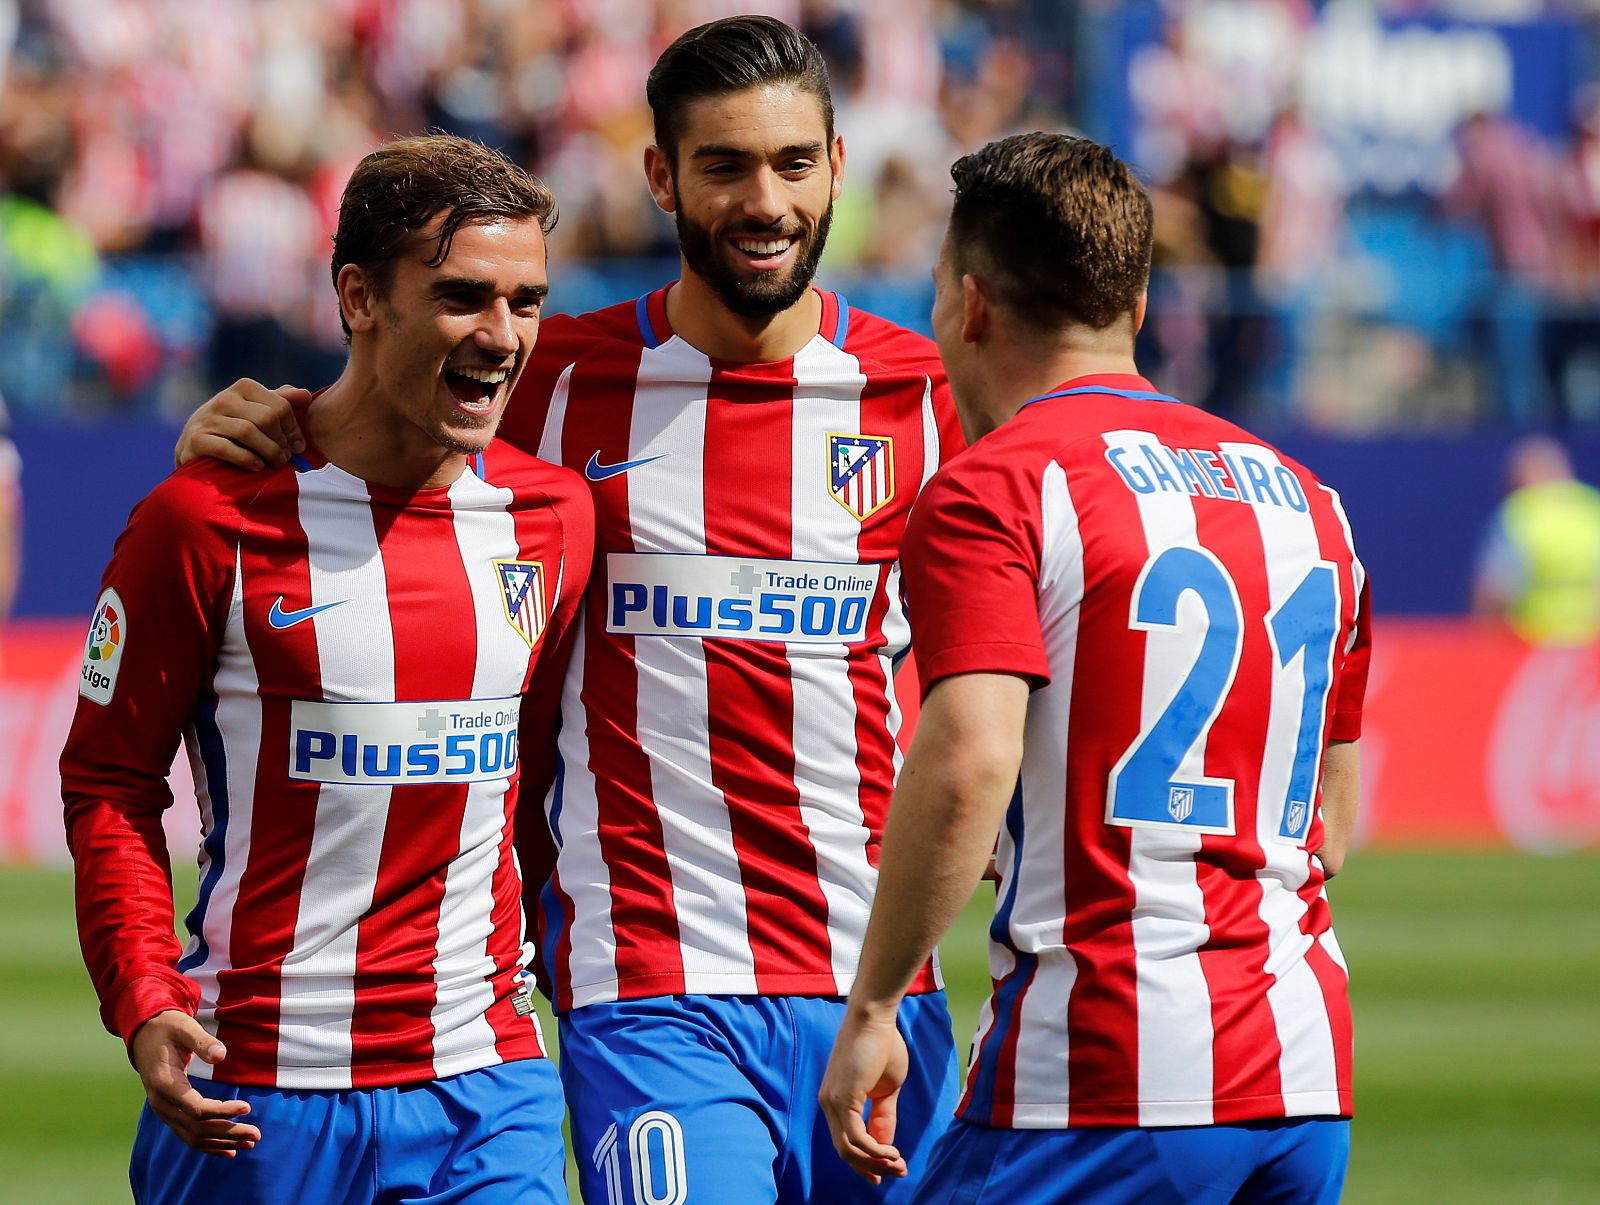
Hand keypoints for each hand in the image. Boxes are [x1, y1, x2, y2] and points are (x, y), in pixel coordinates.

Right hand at [130, 1010, 259, 1155]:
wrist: (145, 1035)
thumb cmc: (168, 1028)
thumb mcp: (184, 1027)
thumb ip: (202, 1041)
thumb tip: (221, 1055)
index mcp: (165, 1084)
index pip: (195, 1108)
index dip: (222, 1111)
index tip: (247, 1107)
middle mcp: (161, 1104)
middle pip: (197, 1128)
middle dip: (228, 1132)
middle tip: (256, 1134)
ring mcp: (163, 1112)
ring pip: (193, 1137)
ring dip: (222, 1142)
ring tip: (249, 1144)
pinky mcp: (169, 1113)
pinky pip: (188, 1135)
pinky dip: (209, 1145)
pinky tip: (229, 1150)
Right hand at [175, 379, 308, 470]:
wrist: (195, 447)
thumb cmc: (236, 428)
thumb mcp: (257, 411)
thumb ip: (281, 402)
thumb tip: (306, 395)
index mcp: (243, 388)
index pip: (280, 405)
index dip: (294, 429)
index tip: (299, 447)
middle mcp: (224, 399)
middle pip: (266, 418)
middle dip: (282, 441)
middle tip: (287, 458)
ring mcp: (207, 418)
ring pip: (247, 431)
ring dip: (268, 451)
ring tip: (276, 464)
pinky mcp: (196, 439)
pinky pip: (226, 448)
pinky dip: (246, 459)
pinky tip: (258, 467)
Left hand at [819, 1005, 909, 1183]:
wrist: (875, 1016)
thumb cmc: (882, 1045)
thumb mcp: (887, 1088)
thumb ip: (883, 1116)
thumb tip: (886, 1145)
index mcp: (836, 1101)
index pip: (845, 1142)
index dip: (866, 1162)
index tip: (887, 1172)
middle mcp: (828, 1104)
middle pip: (845, 1151)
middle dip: (873, 1167)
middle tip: (899, 1172)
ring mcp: (832, 1102)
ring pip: (848, 1149)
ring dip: (875, 1162)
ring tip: (899, 1163)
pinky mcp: (842, 1098)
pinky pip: (856, 1137)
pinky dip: (875, 1150)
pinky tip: (892, 1152)